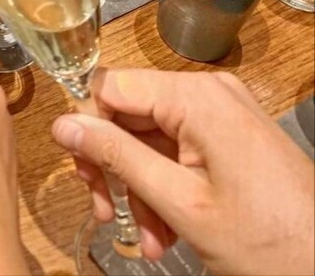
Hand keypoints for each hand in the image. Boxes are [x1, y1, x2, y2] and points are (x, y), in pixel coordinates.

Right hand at [52, 69, 313, 275]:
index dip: (87, 124)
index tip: (81, 169)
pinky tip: (164, 231)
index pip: (111, 85)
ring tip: (146, 237)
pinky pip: (176, 151)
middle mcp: (206, 93)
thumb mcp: (177, 199)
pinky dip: (162, 188)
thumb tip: (62, 124)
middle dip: (113, 166)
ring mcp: (219, 114)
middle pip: (129, 115)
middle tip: (104, 210)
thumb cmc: (264, 240)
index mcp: (195, 96)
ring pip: (149, 139)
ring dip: (137, 188)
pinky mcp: (226, 136)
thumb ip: (116, 155)